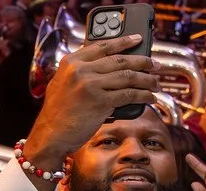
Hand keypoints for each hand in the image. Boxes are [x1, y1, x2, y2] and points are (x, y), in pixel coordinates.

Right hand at [22, 34, 158, 166]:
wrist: (50, 135)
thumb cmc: (58, 113)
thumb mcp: (63, 84)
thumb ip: (81, 72)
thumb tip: (110, 68)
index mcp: (71, 62)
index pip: (102, 46)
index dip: (123, 41)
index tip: (137, 40)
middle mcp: (80, 70)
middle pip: (120, 60)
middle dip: (142, 62)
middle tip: (154, 65)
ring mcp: (90, 85)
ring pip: (128, 76)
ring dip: (146, 80)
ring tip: (155, 83)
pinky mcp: (100, 102)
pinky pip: (129, 94)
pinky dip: (143, 96)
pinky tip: (149, 98)